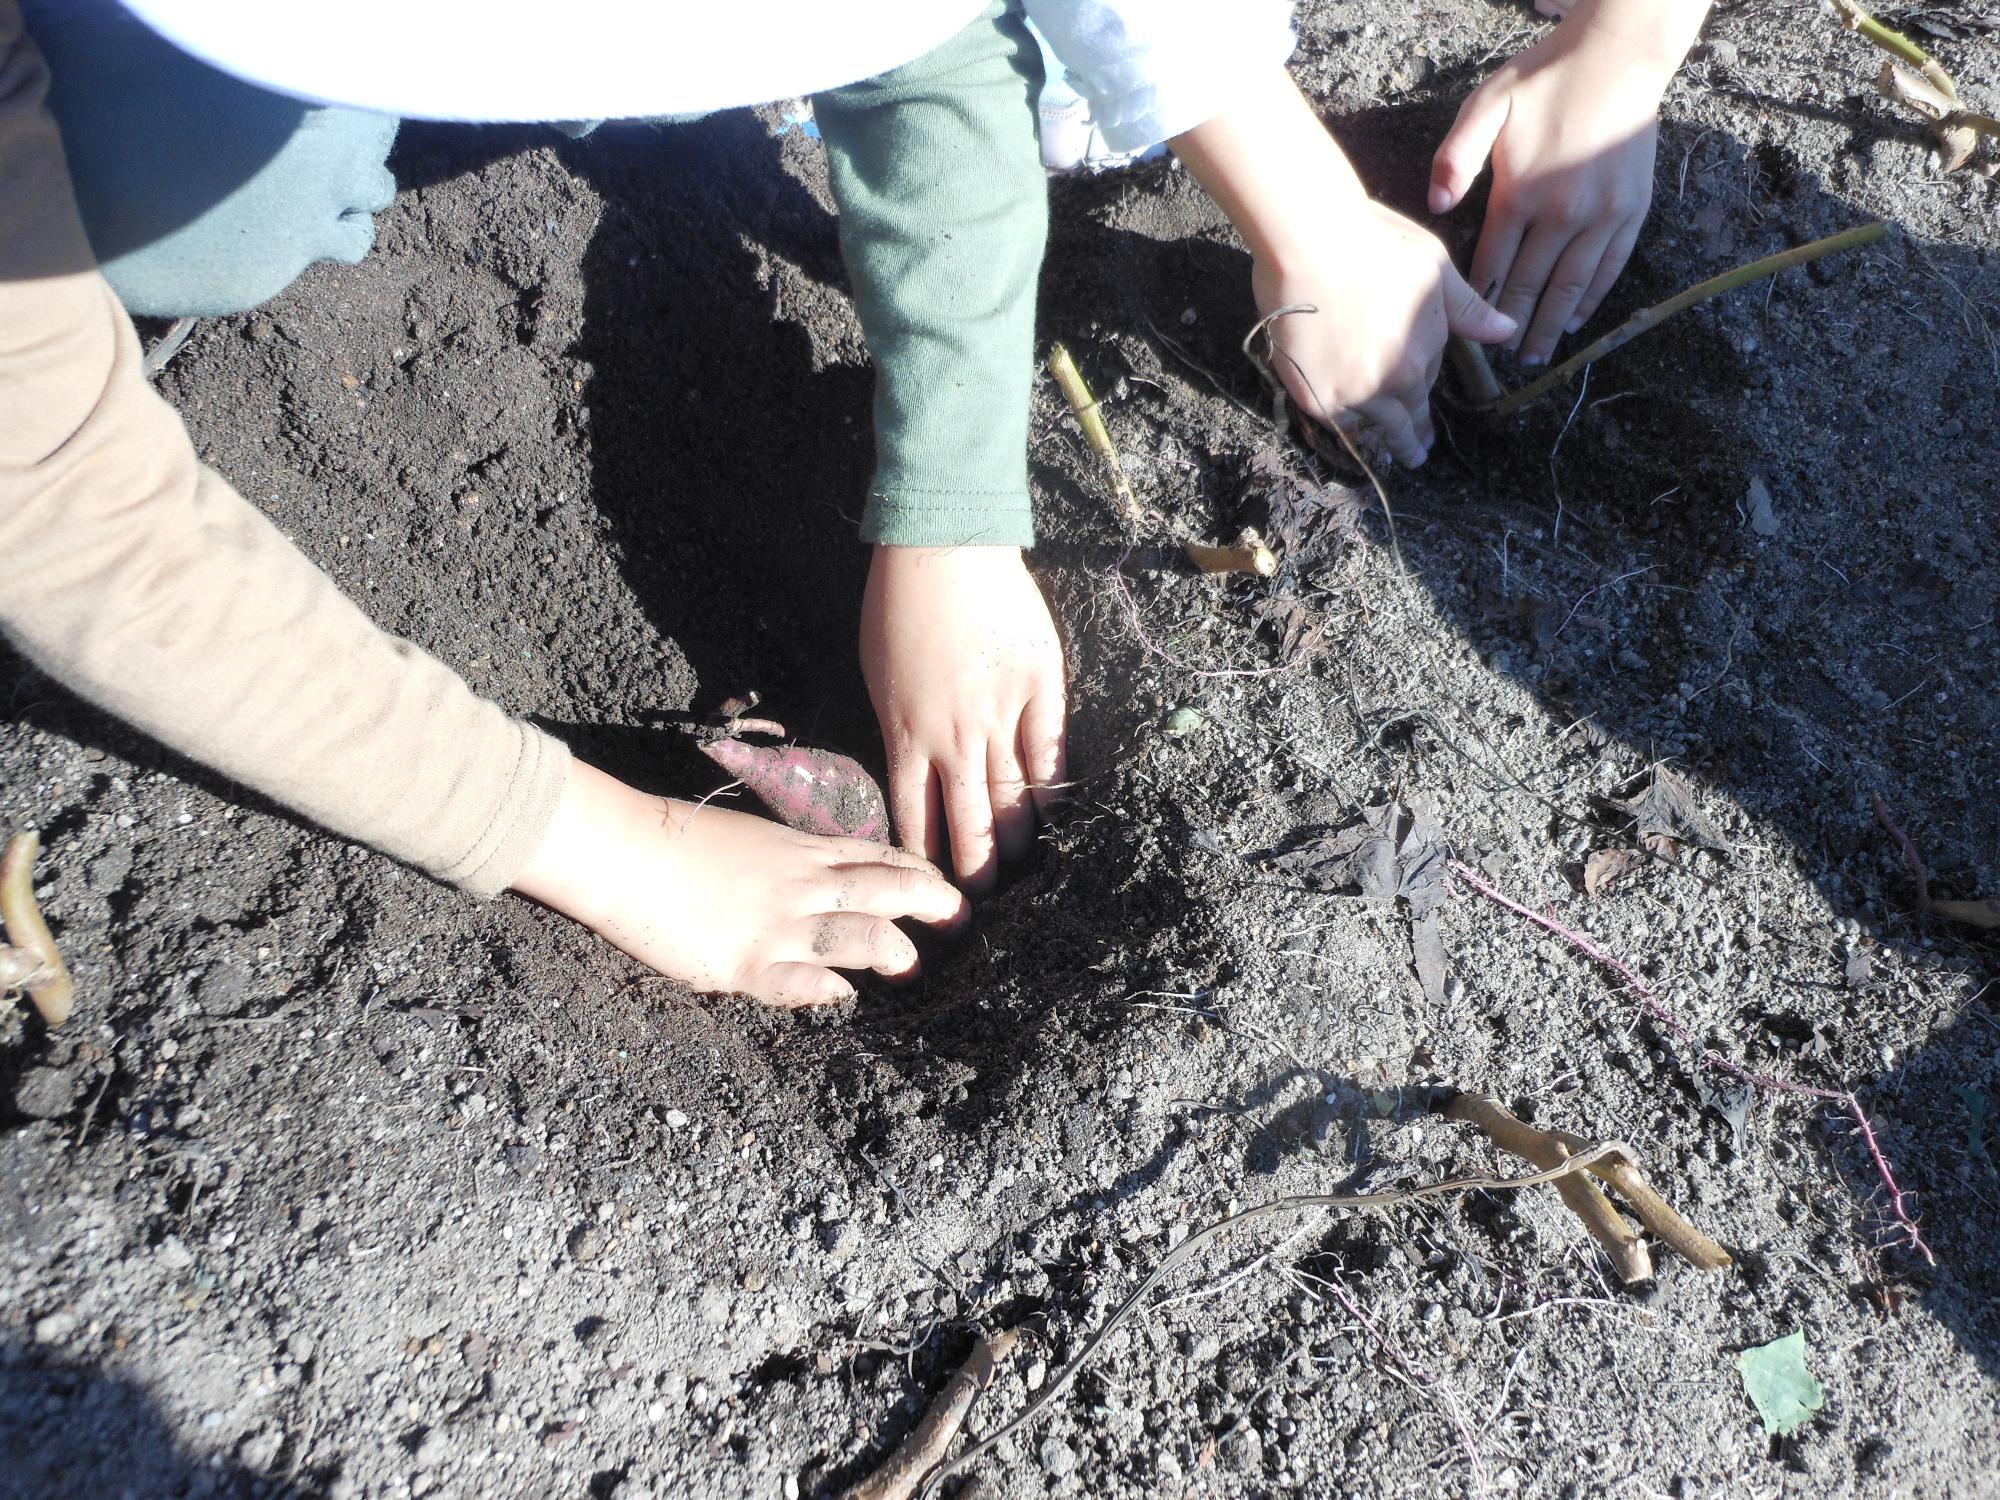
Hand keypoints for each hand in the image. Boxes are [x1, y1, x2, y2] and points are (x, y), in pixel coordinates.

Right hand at [510, 759, 968, 1006]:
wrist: (622, 849)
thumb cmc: (678, 839)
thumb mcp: (753, 838)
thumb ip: (794, 859)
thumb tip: (826, 876)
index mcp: (802, 850)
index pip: (882, 859)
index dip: (922, 876)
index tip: (949, 891)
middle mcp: (801, 885)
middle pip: (890, 891)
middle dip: (934, 907)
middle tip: (963, 923)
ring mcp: (778, 926)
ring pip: (863, 939)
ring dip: (895, 954)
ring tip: (911, 968)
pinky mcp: (745, 963)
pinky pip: (803, 984)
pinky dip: (830, 990)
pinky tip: (844, 996)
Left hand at [860, 545, 1065, 892]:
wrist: (944, 546)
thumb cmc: (898, 605)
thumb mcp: (877, 676)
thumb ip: (900, 728)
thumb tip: (918, 773)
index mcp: (905, 733)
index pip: (916, 817)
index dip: (927, 858)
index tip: (933, 888)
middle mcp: (953, 735)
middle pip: (968, 820)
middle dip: (976, 867)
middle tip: (982, 899)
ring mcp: (1000, 711)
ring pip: (1012, 795)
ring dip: (1017, 837)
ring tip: (1021, 864)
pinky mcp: (1039, 685)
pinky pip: (1049, 751)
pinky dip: (1051, 787)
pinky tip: (1054, 815)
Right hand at [1168, 73, 1512, 467]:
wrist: (1312, 243)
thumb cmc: (1374, 243)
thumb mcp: (1434, 268)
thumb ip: (1467, 309)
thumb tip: (1508, 332)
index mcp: (1426, 349)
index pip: (1426, 380)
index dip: (1422, 390)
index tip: (1423, 409)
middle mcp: (1394, 380)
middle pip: (1405, 416)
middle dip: (1413, 435)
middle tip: (1416, 453)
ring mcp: (1354, 393)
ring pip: (1373, 428)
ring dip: (1383, 442)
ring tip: (1390, 454)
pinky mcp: (1316, 397)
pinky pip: (1337, 425)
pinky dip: (1345, 429)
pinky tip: (1351, 437)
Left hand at [1429, 0, 1703, 362]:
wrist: (1617, 57)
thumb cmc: (1546, 78)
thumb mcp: (1487, 104)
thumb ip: (1456, 157)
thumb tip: (1437, 207)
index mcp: (1521, 195)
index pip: (1493, 265)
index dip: (1479, 303)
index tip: (1467, 334)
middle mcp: (1562, 215)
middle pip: (1530, 286)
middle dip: (1513, 328)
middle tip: (1502, 366)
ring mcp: (1601, 216)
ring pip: (1571, 287)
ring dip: (1552, 326)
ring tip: (1536, 356)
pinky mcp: (1631, 211)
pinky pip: (1610, 267)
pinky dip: (1592, 299)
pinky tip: (1577, 321)